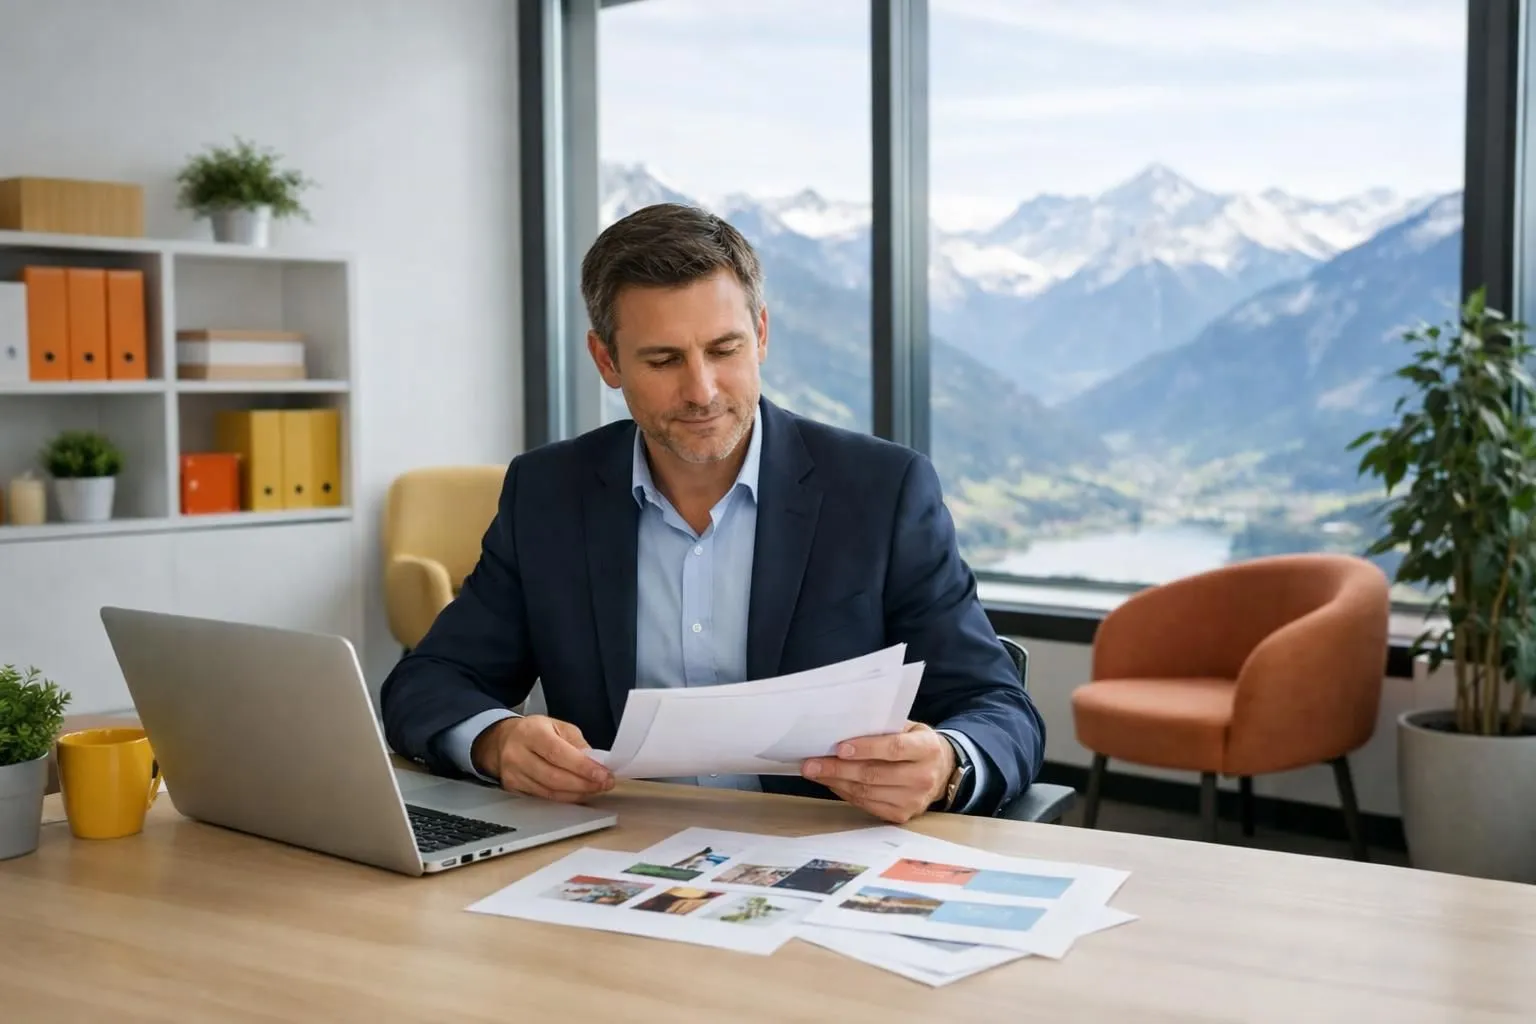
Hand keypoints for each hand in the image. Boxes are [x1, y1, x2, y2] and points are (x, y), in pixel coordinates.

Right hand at [471, 715, 614, 802]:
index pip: (558, 753)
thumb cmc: (535, 732)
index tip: (603, 774)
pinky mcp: (513, 789)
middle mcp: (518, 754)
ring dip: (577, 793)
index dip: (582, 767)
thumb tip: (596, 763)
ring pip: (549, 792)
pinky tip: (577, 794)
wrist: (504, 740)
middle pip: (553, 777)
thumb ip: (577, 744)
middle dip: (584, 784)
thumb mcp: (558, 726)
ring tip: (594, 789)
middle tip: (604, 784)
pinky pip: (543, 798)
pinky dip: (564, 799)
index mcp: (531, 733)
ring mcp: (513, 774)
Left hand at [800, 722, 954, 823]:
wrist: (941, 771)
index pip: (894, 748)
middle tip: (811, 763)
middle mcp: (923, 777)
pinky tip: (831, 783)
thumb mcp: (909, 728)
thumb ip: (884, 728)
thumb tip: (842, 730)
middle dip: (837, 768)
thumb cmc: (916, 744)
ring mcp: (913, 800)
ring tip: (815, 772)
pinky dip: (844, 793)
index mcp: (927, 749)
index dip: (866, 748)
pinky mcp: (902, 815)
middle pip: (874, 774)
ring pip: (866, 792)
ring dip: (835, 782)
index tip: (839, 748)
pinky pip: (866, 805)